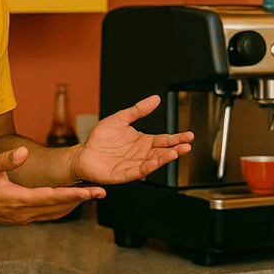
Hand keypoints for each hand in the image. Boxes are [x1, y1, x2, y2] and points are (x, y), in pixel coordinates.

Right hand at [0, 147, 105, 224]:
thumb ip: (7, 160)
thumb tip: (24, 152)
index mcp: (17, 199)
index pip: (51, 197)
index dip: (72, 194)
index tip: (89, 191)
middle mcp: (23, 213)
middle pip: (58, 207)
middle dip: (81, 199)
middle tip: (101, 192)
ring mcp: (23, 218)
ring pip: (54, 213)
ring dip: (73, 204)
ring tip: (93, 195)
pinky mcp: (22, 218)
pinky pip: (47, 214)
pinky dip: (62, 207)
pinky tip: (72, 200)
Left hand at [73, 95, 193, 184]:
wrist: (83, 153)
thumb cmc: (101, 138)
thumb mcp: (121, 118)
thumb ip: (138, 110)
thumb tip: (155, 99)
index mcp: (143, 141)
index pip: (164, 139)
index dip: (177, 138)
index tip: (189, 135)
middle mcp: (141, 154)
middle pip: (163, 152)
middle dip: (176, 149)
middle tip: (187, 146)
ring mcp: (134, 164)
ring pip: (153, 162)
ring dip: (165, 158)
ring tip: (175, 153)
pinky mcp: (123, 174)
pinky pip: (138, 171)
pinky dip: (147, 167)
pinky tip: (155, 162)